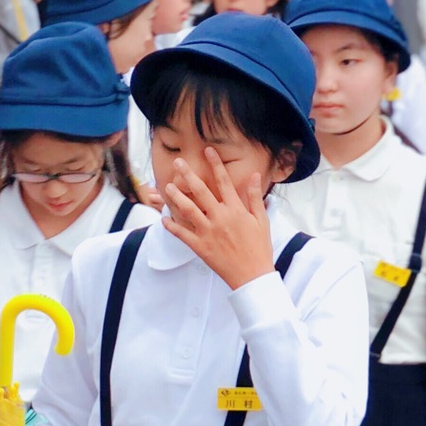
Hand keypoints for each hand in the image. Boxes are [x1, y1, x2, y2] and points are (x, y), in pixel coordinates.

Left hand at [162, 151, 274, 289]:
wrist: (252, 275)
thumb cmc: (259, 248)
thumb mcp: (261, 220)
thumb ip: (254, 197)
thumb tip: (253, 176)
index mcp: (236, 209)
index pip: (224, 181)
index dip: (215, 164)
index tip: (207, 150)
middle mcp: (220, 217)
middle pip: (201, 191)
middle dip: (188, 175)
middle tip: (178, 163)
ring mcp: (208, 232)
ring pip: (188, 210)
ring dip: (176, 197)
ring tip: (167, 186)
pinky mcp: (200, 247)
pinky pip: (182, 234)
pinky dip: (171, 226)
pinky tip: (164, 218)